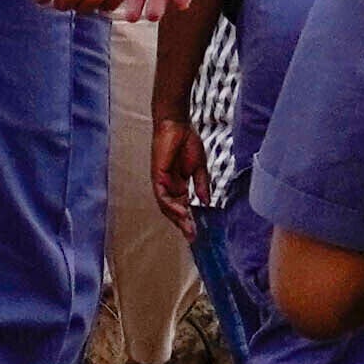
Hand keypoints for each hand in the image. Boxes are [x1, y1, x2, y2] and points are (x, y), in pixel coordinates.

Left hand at [151, 114, 219, 231]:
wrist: (178, 126)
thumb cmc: (188, 143)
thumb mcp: (199, 167)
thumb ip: (202, 185)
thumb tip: (206, 202)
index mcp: (179, 185)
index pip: (182, 206)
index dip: (189, 219)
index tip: (197, 232)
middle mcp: (169, 186)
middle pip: (174, 210)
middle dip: (183, 224)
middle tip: (192, 237)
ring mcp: (162, 182)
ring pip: (167, 206)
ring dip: (177, 217)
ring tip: (188, 227)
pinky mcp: (157, 176)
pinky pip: (162, 195)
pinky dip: (170, 204)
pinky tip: (181, 211)